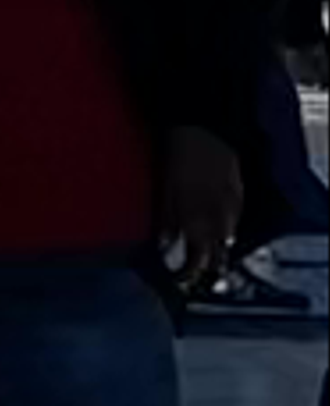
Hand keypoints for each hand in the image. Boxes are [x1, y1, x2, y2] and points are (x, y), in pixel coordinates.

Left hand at [159, 123, 245, 293]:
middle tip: (192, 268)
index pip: (198, 260)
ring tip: (205, 251)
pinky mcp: (241, 194)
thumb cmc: (177, 155)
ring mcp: (233, 206)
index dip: (189, 272)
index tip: (179, 278)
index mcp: (198, 218)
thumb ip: (167, 219)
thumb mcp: (166, 187)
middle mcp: (219, 218)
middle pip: (217, 254)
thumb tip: (163, 247)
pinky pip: (236, 220)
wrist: (204, 126)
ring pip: (228, 239)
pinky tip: (218, 227)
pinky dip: (226, 228)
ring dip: (216, 247)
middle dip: (205, 264)